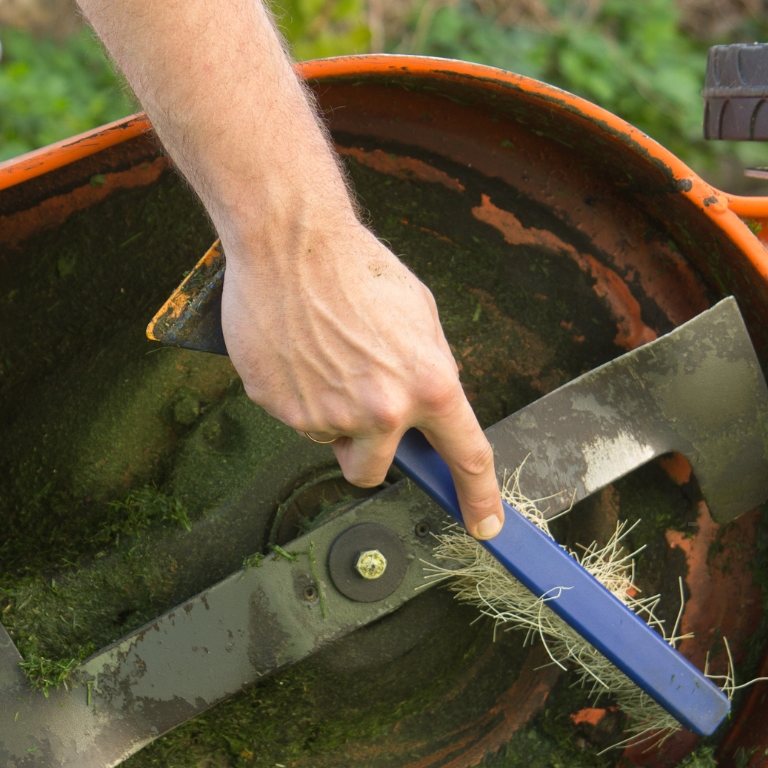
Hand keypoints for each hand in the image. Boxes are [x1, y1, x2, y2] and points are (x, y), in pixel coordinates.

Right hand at [62, 0, 499, 535]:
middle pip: (372, 471)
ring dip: (327, 411)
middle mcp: (382, 410)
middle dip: (365, 451)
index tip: (486, 526)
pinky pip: (293, 417)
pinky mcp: (281, 406)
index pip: (466, 457)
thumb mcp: (419, 317)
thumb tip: (427, 408)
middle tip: (355, 406)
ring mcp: (327, 413)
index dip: (479, 498)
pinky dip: (294, 392)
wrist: (291, 241)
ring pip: (329, 440)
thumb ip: (429, 371)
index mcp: (429, 384)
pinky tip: (295, 349)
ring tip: (322, 353)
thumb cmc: (357, 269)